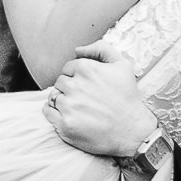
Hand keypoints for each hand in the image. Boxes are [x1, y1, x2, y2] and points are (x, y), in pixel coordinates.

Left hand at [42, 40, 159, 159]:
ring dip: (62, 100)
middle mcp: (75, 85)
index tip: (87, 87)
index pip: (68, 68)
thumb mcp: (122, 65)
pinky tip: (69, 115)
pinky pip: (47, 111)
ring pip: (53, 95)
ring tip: (79, 108)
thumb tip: (77, 50)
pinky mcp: (64, 124)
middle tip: (85, 99)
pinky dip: (54, 112)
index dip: (77, 77)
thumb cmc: (128, 98)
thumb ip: (100, 49)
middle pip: (60, 81)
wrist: (132, 131)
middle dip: (70, 88)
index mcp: (86, 68)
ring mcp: (68, 105)